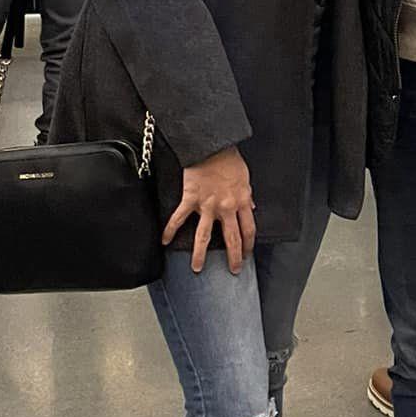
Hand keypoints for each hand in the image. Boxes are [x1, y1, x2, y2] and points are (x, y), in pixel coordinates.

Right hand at [163, 145, 256, 274]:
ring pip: (204, 236)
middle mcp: (226, 207)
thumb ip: (247, 196)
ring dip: (200, 254)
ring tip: (197, 268)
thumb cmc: (229, 159)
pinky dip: (170, 230)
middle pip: (231, 238)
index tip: (247, 253)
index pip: (248, 229)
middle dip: (233, 256)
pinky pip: (179, 218)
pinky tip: (164, 241)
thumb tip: (250, 207)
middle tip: (233, 270)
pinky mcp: (190, 199)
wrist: (212, 146)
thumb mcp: (245, 178)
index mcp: (241, 202)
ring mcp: (207, 205)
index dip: (249, 244)